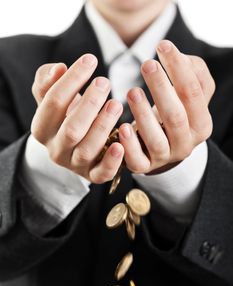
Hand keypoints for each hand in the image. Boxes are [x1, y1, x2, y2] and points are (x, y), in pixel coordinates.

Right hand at [31, 54, 123, 183]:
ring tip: (116, 104)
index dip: (72, 80)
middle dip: (89, 104)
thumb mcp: (53, 97)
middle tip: (105, 82)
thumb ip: (48, 80)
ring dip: (103, 126)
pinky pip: (102, 174)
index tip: (91, 59)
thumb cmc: (67, 114)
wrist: (75, 144)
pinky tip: (121, 144)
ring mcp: (75, 164)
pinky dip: (112, 161)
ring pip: (87, 149)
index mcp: (42, 128)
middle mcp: (56, 149)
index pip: (53, 102)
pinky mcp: (94, 175)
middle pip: (71, 128)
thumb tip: (57, 68)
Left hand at [119, 40, 214, 174]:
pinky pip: (137, 161)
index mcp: (201, 123)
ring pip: (156, 139)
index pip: (194, 94)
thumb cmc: (174, 110)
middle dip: (161, 89)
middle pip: (175, 116)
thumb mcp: (188, 91)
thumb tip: (177, 57)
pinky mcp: (144, 166)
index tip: (162, 45)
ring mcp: (165, 157)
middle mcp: (186, 143)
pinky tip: (122, 127)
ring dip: (143, 115)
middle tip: (147, 64)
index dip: (179, 69)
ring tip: (132, 92)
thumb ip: (190, 71)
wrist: (161, 143)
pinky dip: (129, 146)